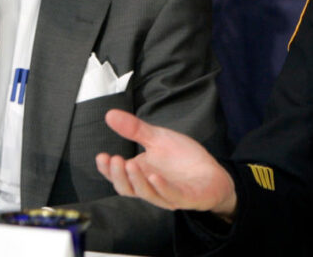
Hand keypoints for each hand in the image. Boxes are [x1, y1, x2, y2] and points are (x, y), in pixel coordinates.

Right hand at [96, 109, 237, 218]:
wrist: (212, 172)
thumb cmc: (183, 158)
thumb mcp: (158, 138)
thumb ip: (135, 129)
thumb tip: (110, 114)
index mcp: (141, 175)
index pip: (118, 177)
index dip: (107, 170)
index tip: (101, 156)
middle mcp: (150, 188)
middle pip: (127, 188)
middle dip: (119, 175)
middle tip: (115, 160)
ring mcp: (167, 195)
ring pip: (147, 193)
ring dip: (137, 181)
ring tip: (130, 164)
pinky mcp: (186, 197)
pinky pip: (171, 196)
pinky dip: (161, 188)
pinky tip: (154, 177)